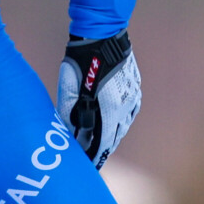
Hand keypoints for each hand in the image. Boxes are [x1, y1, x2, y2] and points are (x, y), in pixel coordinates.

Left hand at [56, 31, 140, 162]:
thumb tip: (72, 135)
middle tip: (91, 158)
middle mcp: (125, 107)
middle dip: (102, 149)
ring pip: (123, 126)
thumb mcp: (68, 91)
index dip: (94, 157)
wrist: (102, 35)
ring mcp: (133, 97)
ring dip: (111, 135)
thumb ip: (70, 115)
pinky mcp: (135, 88)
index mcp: (109, 110)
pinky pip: (129, 112)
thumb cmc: (80, 62)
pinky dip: (119, 121)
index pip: (102, 144)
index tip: (88, 168)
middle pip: (114, 138)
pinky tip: (112, 122)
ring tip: (100, 143)